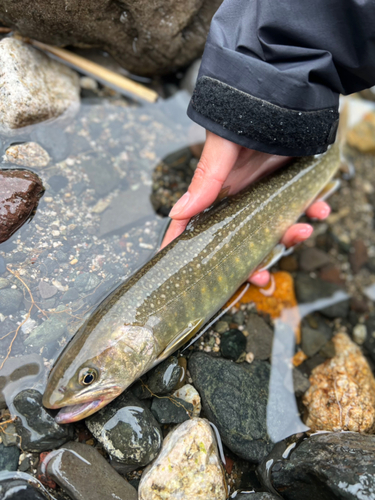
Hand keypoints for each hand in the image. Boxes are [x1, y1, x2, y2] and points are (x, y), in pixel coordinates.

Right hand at [161, 131, 329, 285]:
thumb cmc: (244, 117)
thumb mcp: (222, 148)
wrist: (284, 95)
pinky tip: (320, 208)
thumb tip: (177, 212)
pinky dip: (314, 211)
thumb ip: (205, 180)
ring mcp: (268, 195)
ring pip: (276, 230)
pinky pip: (304, 207)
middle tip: (261, 278)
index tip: (181, 273)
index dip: (185, 249)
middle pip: (241, 242)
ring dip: (290, 237)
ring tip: (302, 230)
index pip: (196, 225)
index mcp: (219, 193)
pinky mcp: (292, 186)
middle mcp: (242, 199)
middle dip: (251, 265)